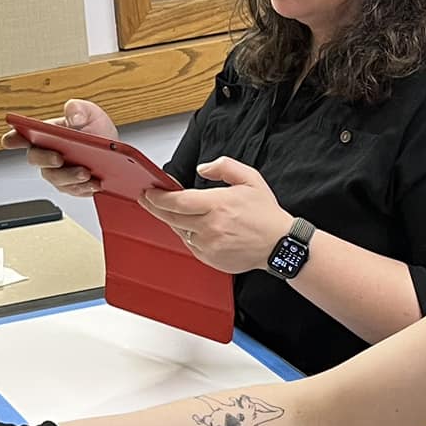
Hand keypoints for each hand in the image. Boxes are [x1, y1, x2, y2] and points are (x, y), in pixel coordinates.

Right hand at [0, 99, 119, 198]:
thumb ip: (79, 109)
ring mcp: (58, 172)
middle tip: (59, 158)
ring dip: (70, 176)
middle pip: (36, 159)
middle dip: (45, 159)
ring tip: (85, 173)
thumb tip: (73, 115)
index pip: (22, 135)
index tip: (9, 140)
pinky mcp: (71, 186)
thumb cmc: (97, 131)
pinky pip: (73, 190)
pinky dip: (84, 187)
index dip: (13, 138)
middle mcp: (47, 154)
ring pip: (56, 178)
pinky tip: (94, 183)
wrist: (114, 153)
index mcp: (45, 133)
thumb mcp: (91, 113)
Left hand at [140, 157, 291, 274]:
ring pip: (179, 231)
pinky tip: (192, 227)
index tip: (149, 191)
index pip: (177, 201)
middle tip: (146, 199)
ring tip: (172, 211)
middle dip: (155, 207)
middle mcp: (210, 226)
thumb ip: (224, 166)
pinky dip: (187, 234)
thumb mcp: (250, 179)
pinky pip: (190, 244)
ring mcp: (209, 244)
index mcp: (218, 204)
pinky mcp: (210, 258)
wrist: (278, 245)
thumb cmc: (266, 215)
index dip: (158, 197)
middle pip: (171, 217)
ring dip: (172, 220)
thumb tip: (202, 169)